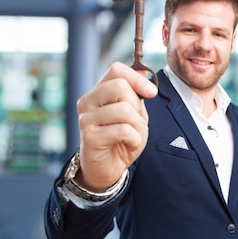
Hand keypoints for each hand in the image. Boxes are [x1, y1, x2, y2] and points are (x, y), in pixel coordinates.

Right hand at [75, 62, 157, 190]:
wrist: (108, 168)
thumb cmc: (121, 139)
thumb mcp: (134, 113)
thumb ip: (136, 93)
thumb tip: (144, 70)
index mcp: (98, 92)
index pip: (116, 70)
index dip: (137, 78)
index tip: (151, 92)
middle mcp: (87, 102)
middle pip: (119, 86)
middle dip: (136, 105)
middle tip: (135, 121)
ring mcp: (86, 119)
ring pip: (123, 109)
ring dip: (137, 125)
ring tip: (132, 134)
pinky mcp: (89, 137)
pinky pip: (123, 130)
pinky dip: (134, 138)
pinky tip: (128, 143)